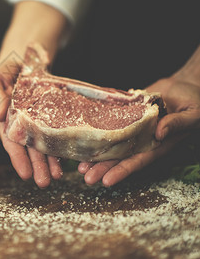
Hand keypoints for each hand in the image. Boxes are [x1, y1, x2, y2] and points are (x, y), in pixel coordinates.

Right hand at [0, 54, 62, 187]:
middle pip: (28, 146)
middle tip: (45, 182)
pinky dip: (60, 142)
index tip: (24, 173)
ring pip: (43, 141)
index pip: (10, 139)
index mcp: (4, 116)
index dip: (17, 156)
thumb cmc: (4, 64)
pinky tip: (66, 157)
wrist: (24, 53)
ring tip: (58, 176)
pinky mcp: (50, 110)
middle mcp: (20, 120)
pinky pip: (56, 128)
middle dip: (36, 165)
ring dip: (49, 160)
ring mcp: (36, 117)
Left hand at [78, 76, 199, 185]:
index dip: (122, 171)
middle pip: (119, 157)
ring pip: (110, 143)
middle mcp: (141, 139)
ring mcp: (130, 127)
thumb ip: (177, 124)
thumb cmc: (195, 102)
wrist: (184, 86)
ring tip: (78, 164)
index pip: (137, 161)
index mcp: (158, 144)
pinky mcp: (123, 113)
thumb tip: (159, 134)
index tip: (106, 181)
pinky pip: (108, 123)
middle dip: (102, 168)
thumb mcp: (192, 113)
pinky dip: (95, 130)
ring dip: (95, 153)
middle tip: (85, 176)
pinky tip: (81, 137)